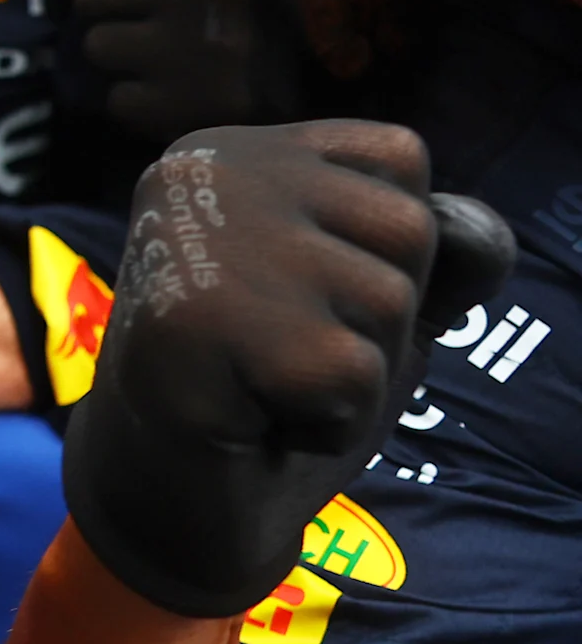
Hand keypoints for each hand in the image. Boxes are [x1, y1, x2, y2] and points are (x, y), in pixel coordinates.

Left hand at [63, 0, 304, 152]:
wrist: (350, 79)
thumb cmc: (268, 10)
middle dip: (109, 17)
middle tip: (148, 34)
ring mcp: (194, 48)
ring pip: (96, 47)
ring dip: (121, 62)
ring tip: (169, 67)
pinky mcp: (190, 107)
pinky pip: (117, 101)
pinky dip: (138, 106)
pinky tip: (179, 100)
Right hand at [65, 123, 512, 617]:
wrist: (168, 495)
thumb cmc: (271, 388)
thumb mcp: (373, 301)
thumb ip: (441, 251)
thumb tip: (475, 239)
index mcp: (236, 148)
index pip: (400, 160)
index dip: (385, 251)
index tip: (302, 297)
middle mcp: (204, 170)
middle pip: (407, 228)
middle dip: (378, 318)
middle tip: (284, 353)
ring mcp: (193, 239)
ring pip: (389, 300)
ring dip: (354, 376)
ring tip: (267, 387)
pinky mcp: (193, 321)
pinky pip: (349, 373)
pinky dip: (325, 422)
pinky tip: (253, 420)